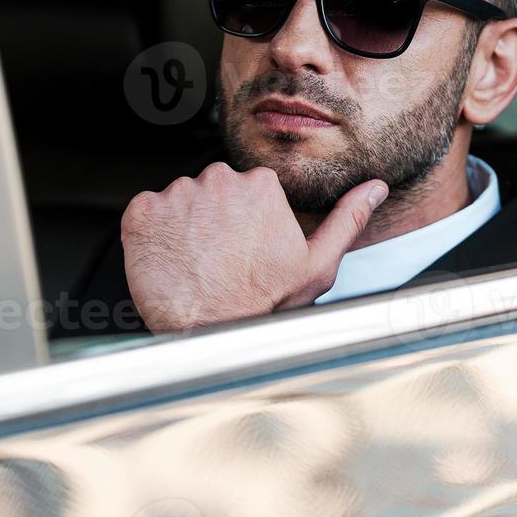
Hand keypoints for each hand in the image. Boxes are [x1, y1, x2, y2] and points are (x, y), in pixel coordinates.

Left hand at [120, 162, 387, 331]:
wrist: (209, 336)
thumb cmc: (264, 305)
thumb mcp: (317, 264)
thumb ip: (347, 218)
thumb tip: (375, 188)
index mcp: (261, 185)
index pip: (248, 187)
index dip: (248, 219)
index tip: (247, 246)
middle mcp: (218, 180)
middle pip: (214, 188)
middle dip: (216, 216)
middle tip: (223, 257)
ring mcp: (177, 195)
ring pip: (181, 199)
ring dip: (185, 224)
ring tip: (197, 262)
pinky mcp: (141, 212)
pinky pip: (146, 210)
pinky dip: (155, 231)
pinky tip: (172, 259)